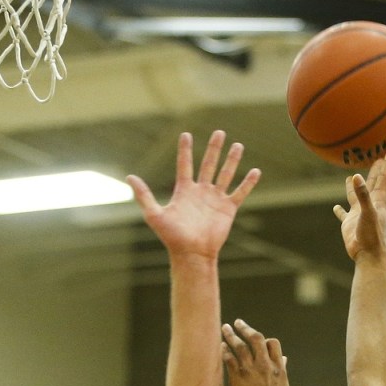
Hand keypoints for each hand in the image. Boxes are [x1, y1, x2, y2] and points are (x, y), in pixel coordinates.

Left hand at [128, 130, 260, 259]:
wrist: (192, 254)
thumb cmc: (172, 237)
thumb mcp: (154, 214)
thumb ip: (144, 195)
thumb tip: (129, 177)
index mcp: (184, 191)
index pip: (185, 165)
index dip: (185, 150)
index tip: (186, 134)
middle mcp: (201, 192)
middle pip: (208, 164)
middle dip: (214, 149)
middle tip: (219, 132)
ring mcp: (215, 200)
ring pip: (225, 175)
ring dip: (232, 160)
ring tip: (238, 145)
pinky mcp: (227, 209)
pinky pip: (239, 193)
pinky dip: (248, 183)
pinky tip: (255, 171)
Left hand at [221, 319, 289, 385]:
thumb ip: (282, 370)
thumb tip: (284, 359)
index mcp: (278, 367)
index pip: (272, 343)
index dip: (264, 339)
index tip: (256, 339)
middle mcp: (265, 365)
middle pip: (256, 338)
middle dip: (246, 328)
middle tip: (238, 322)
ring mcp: (251, 370)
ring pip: (239, 345)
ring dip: (230, 335)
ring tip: (224, 328)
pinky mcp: (238, 377)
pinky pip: (229, 358)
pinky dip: (224, 351)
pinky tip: (220, 347)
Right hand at [333, 148, 385, 262]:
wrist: (368, 255)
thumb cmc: (372, 235)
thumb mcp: (367, 212)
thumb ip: (362, 195)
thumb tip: (356, 177)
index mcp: (378, 200)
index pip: (383, 178)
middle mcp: (369, 205)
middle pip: (372, 183)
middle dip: (374, 171)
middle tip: (377, 158)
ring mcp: (359, 214)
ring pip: (356, 196)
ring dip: (355, 187)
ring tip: (352, 176)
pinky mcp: (350, 224)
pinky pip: (344, 214)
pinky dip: (340, 210)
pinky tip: (336, 207)